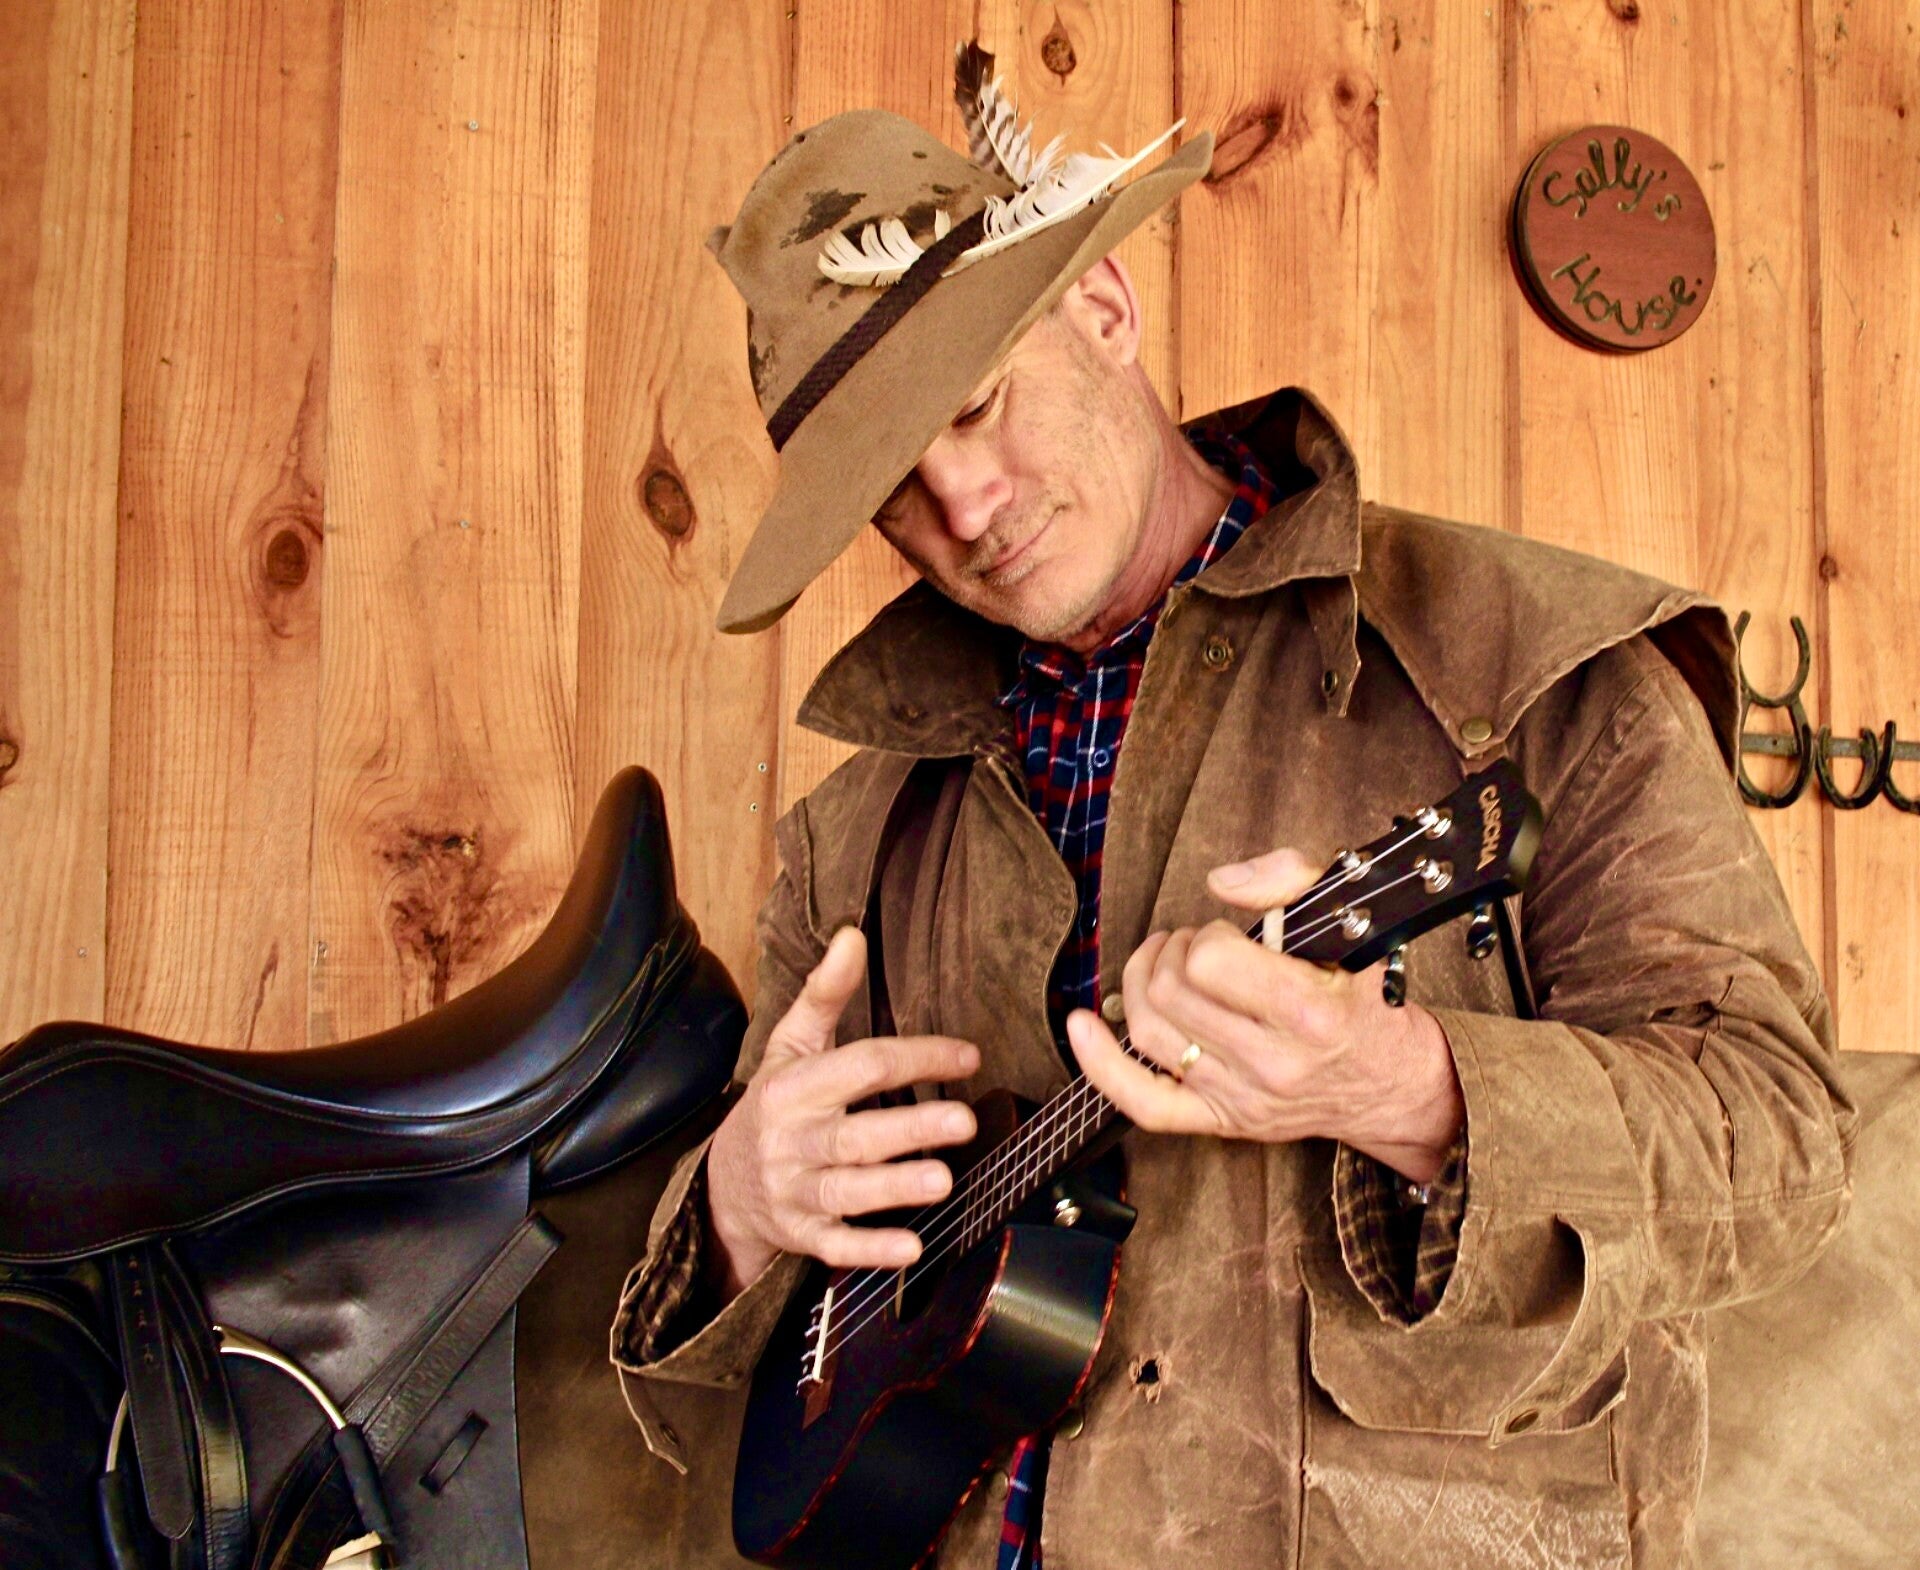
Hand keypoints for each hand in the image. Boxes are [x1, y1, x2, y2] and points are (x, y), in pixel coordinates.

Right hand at [705, 928, 980, 1300]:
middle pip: (854, 1134)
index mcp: (794, 1087)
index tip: (968, 1055)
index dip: (916, 1058)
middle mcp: (793, 1139)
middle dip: (909, 1130)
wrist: (721, 1185)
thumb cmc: (775, 1104)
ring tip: (945, 1181)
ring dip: (895, 1188)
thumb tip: (853, 934)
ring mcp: (795, 1190)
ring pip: (846, 1191)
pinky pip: (836, 1246)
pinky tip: (912, 1248)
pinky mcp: (801, 1234)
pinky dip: (872, 1250)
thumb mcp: (791, 1044)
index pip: (860, 1066)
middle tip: (962, 1121)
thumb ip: (824, 993)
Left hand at [1066, 848, 1463, 1182]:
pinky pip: (1143, 1102)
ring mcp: (1241, 1099)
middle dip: (1173, 952)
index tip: (1228, 934)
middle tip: (1197, 946)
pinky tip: (1080, 1026)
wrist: (1392, 1085)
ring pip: (1148, 1031)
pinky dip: (1100, 1064)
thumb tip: (1220, 880)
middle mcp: (1272, 1064)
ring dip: (1142, 983)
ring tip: (1166, 966)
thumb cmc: (1366, 1000)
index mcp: (1308, 1012)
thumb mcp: (1352, 924)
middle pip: (1170, 993)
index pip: (1211, 962)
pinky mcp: (1220, 1122)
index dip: (1207, 935)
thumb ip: (1289, 880)